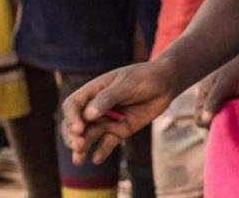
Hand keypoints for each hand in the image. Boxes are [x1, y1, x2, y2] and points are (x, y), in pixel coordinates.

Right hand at [60, 61, 176, 165]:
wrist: (166, 84)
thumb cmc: (145, 77)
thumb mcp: (127, 84)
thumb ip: (108, 98)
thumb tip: (89, 115)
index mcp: (93, 91)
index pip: (72, 106)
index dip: (71, 118)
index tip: (79, 128)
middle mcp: (96, 108)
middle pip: (76, 124)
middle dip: (73, 136)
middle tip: (78, 146)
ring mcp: (107, 120)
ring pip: (89, 136)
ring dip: (82, 148)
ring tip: (79, 160)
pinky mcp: (119, 131)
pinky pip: (107, 143)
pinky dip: (102, 151)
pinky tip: (97, 159)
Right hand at [194, 50, 238, 126]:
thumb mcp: (225, 84)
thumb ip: (213, 101)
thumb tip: (204, 121)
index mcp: (205, 97)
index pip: (200, 120)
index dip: (208, 124)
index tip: (221, 122)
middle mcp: (215, 101)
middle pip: (213, 123)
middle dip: (222, 127)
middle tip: (233, 124)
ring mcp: (229, 103)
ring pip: (227, 122)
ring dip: (234, 124)